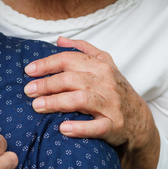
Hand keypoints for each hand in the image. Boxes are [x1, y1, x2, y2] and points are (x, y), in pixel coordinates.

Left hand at [23, 37, 159, 168]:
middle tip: (28, 91)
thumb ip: (83, 49)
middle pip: (71, 79)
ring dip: (56, 102)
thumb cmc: (115, 89)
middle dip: (46, 84)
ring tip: (37, 106)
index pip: (69, 59)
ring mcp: (110, 104)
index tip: (29, 71)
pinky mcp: (114, 125)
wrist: (139, 119)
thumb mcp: (104, 63)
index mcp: (100, 65)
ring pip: (80, 100)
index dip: (46, 64)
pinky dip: (80, 127)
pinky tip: (63, 128)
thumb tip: (59, 40)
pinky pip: (96, 127)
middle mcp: (105, 82)